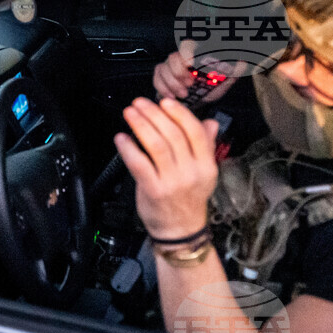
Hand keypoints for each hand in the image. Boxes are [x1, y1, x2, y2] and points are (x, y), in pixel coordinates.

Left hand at [115, 97, 219, 238]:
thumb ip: (205, 146)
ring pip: (156, 145)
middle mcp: (191, 172)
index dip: (179, 113)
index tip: (165, 101)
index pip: (195, 132)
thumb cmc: (188, 199)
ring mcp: (172, 182)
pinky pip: (139, 163)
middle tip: (139, 103)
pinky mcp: (153, 190)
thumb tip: (210, 122)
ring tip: (130, 113)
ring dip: (140, 125)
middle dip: (154, 114)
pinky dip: (128, 148)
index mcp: (206, 165)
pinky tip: (121, 138)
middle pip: (173, 135)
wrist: (180, 231)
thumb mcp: (204, 173)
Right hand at [153, 40, 242, 102]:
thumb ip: (233, 72)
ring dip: (172, 83)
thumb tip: (243, 62)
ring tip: (183, 94)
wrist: (197, 103)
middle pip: (173, 57)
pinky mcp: (160, 77)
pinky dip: (163, 88)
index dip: (186, 52)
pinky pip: (156, 78)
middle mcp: (180, 59)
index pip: (187, 45)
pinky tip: (171, 96)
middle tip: (189, 84)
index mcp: (195, 56)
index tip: (190, 62)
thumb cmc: (209, 90)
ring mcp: (168, 67)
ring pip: (163, 68)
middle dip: (179, 73)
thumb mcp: (224, 82)